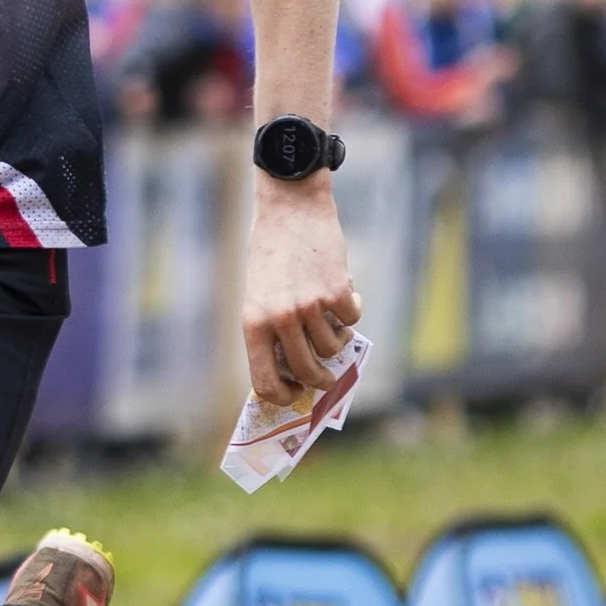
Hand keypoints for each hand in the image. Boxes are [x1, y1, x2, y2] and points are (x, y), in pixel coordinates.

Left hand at [243, 180, 359, 400]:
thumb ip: (273, 330)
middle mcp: (280, 319)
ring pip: (334, 347)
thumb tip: (296, 370)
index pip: (265, 381)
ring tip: (330, 315)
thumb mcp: (259, 294)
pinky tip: (342, 291)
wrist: (290, 209)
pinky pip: (352, 320)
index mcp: (253, 323)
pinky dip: (351, 310)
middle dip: (322, 379)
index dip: (284, 396)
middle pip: (308, 372)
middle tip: (327, 378)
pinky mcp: (336, 293)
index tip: (296, 394)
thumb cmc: (272, 253)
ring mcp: (309, 307)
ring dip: (338, 336)